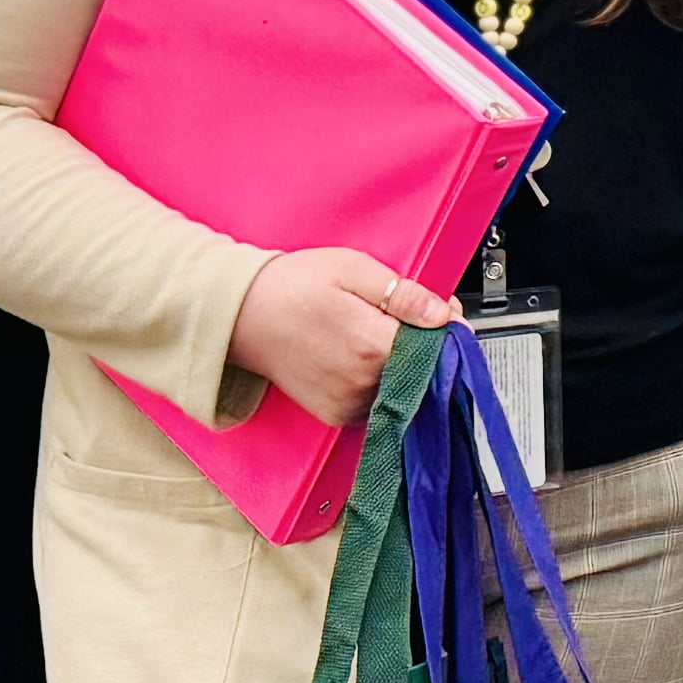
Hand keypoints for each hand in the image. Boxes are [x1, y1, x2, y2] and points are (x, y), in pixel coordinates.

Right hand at [230, 246, 446, 425]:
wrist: (240, 316)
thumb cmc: (292, 287)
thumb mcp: (351, 269)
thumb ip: (402, 294)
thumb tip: (442, 314)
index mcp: (371, 345)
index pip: (436, 347)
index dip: (443, 328)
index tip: (440, 315)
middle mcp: (362, 382)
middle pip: (420, 369)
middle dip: (422, 345)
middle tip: (396, 317)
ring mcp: (347, 403)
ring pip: (400, 387)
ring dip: (399, 365)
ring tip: (368, 334)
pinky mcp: (335, 414)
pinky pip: (375, 402)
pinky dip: (377, 382)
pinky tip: (358, 356)